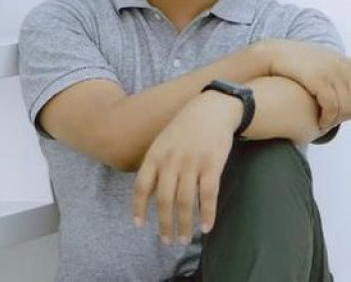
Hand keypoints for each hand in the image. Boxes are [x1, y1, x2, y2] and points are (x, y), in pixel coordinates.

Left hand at [132, 91, 240, 244]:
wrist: (210, 109)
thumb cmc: (185, 128)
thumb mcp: (163, 142)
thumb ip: (157, 165)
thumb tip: (151, 192)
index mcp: (155, 154)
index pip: (142, 185)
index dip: (139, 206)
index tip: (139, 225)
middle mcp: (171, 160)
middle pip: (164, 199)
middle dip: (164, 223)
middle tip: (167, 241)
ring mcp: (191, 163)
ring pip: (185, 202)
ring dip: (184, 224)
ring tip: (184, 239)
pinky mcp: (212, 165)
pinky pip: (208, 195)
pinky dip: (207, 214)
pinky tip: (206, 227)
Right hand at [259, 40, 350, 128]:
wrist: (269, 53)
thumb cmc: (292, 63)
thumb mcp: (318, 64)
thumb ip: (333, 75)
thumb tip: (342, 94)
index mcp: (344, 63)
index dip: (350, 106)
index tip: (341, 115)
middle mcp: (341, 66)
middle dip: (345, 114)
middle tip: (331, 121)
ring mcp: (331, 71)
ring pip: (346, 107)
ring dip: (336, 119)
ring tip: (325, 123)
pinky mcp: (318, 78)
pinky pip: (332, 106)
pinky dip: (328, 118)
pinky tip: (320, 122)